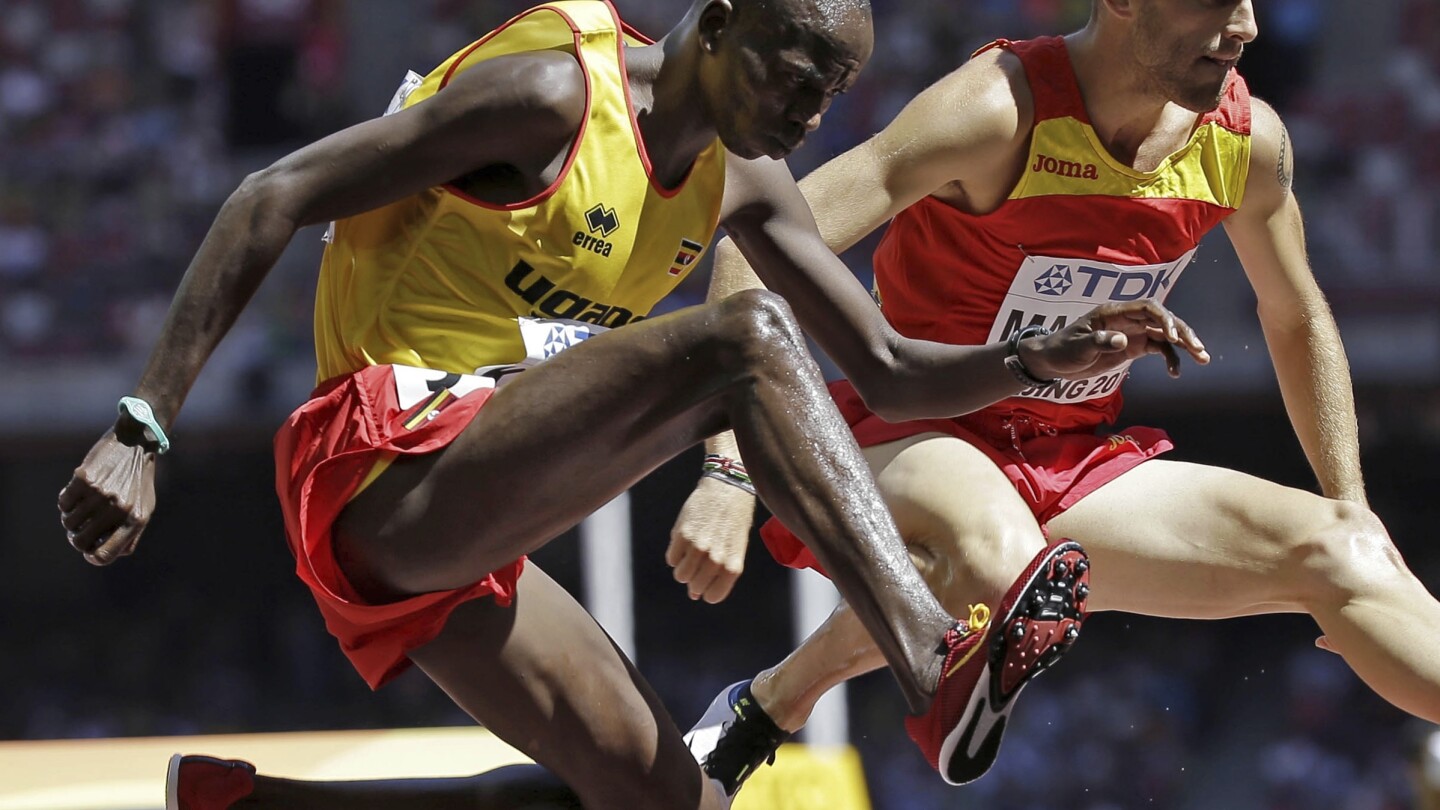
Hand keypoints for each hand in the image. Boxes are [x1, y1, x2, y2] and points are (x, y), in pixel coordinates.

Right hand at [57, 430, 156, 564]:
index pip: (106, 554)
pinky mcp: (84, 479)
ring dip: (70, 519)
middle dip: (76, 538)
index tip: (88, 551)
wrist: (136, 443)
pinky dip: (66, 502)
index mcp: (135, 520)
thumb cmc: (139, 480)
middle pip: (81, 542)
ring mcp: (101, 494)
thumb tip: (102, 555)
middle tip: (79, 529)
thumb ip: (129, 534)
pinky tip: (77, 493)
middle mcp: (119, 509)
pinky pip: (63, 504)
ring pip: (69, 523)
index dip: (92, 557)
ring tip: (80, 508)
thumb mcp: (144, 508)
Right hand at [665, 475, 755, 603]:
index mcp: (733, 566)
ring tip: (691, 553)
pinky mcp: (682, 535)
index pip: (713, 597)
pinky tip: (685, 541)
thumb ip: (718, 573)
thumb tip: (693, 595)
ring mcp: (698, 547)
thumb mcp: (733, 549)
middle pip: (694, 587)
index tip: (707, 581)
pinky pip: (671, 559)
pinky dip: (676, 554)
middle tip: (700, 562)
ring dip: (683, 568)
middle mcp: (716, 559)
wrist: (728, 488)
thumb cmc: (734, 521)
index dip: (707, 591)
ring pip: (680, 575)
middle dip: (695, 579)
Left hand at [1024, 299, 1209, 380]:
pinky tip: (1176, 372)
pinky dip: (1170, 358)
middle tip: (1199, 349)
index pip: (1147, 308)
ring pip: (1165, 334)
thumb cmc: (1062, 350)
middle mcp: (1127, 319)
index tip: (1175, 336)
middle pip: (1162, 319)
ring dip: (1184, 345)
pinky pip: (1158, 348)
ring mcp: (1132, 332)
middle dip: (1183, 332)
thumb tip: (1123, 340)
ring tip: (1202, 358)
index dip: (1164, 318)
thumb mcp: (1077, 348)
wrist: (1053, 361)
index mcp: (1114, 312)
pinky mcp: (1133, 347)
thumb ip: (1099, 342)